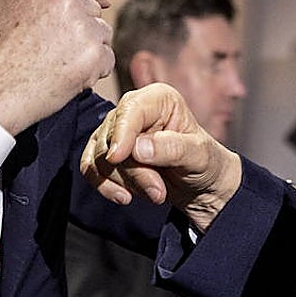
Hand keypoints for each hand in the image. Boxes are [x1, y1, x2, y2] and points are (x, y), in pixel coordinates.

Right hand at [0, 0, 113, 133]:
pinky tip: (69, 76)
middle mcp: (69, 3)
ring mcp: (84, 31)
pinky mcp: (94, 58)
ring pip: (103, 36)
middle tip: (57, 48)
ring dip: (90, 50)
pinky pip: (108, 60)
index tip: (101, 1)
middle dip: (83, 28)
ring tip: (60, 62)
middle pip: (94, 11)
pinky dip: (95, 71)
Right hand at [80, 83, 241, 231]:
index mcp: (158, 98)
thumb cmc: (204, 162)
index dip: (121, 134)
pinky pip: (91, 168)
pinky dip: (105, 186)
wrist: (200, 185)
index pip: (129, 111)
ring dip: (126, 183)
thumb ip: (172, 148)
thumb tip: (138, 148)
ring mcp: (117, 130)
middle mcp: (133, 109)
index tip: (117, 158)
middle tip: (159, 193)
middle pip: (113, 139)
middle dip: (134, 172)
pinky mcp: (106, 151)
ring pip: (101, 157)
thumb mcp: (198, 155)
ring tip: (156, 194)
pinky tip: (124, 198)